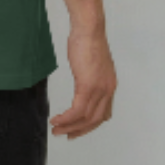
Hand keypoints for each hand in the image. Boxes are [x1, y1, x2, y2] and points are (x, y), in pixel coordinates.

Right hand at [49, 24, 116, 139]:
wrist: (89, 29)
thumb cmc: (87, 40)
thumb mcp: (91, 63)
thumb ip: (89, 76)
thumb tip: (82, 81)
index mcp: (109, 86)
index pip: (103, 113)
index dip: (90, 125)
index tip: (77, 130)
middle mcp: (107, 90)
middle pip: (95, 120)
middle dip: (79, 130)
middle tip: (65, 135)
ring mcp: (99, 89)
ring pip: (85, 118)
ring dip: (69, 126)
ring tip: (55, 129)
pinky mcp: (87, 86)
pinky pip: (77, 110)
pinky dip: (66, 118)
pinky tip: (56, 119)